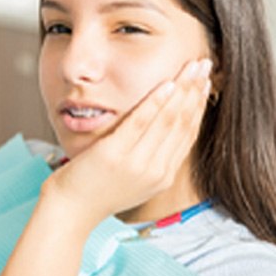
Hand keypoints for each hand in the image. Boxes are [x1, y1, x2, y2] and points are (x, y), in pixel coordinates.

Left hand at [41, 58, 211, 225]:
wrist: (71, 210)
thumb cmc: (97, 191)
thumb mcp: (134, 180)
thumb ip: (151, 158)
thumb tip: (164, 130)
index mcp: (162, 176)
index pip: (188, 135)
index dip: (198, 106)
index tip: (204, 84)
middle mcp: (156, 171)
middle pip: (183, 123)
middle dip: (196, 91)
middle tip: (205, 65)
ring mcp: (137, 164)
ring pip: (168, 120)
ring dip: (183, 89)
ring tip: (192, 66)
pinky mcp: (116, 154)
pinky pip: (142, 122)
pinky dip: (157, 101)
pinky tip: (167, 84)